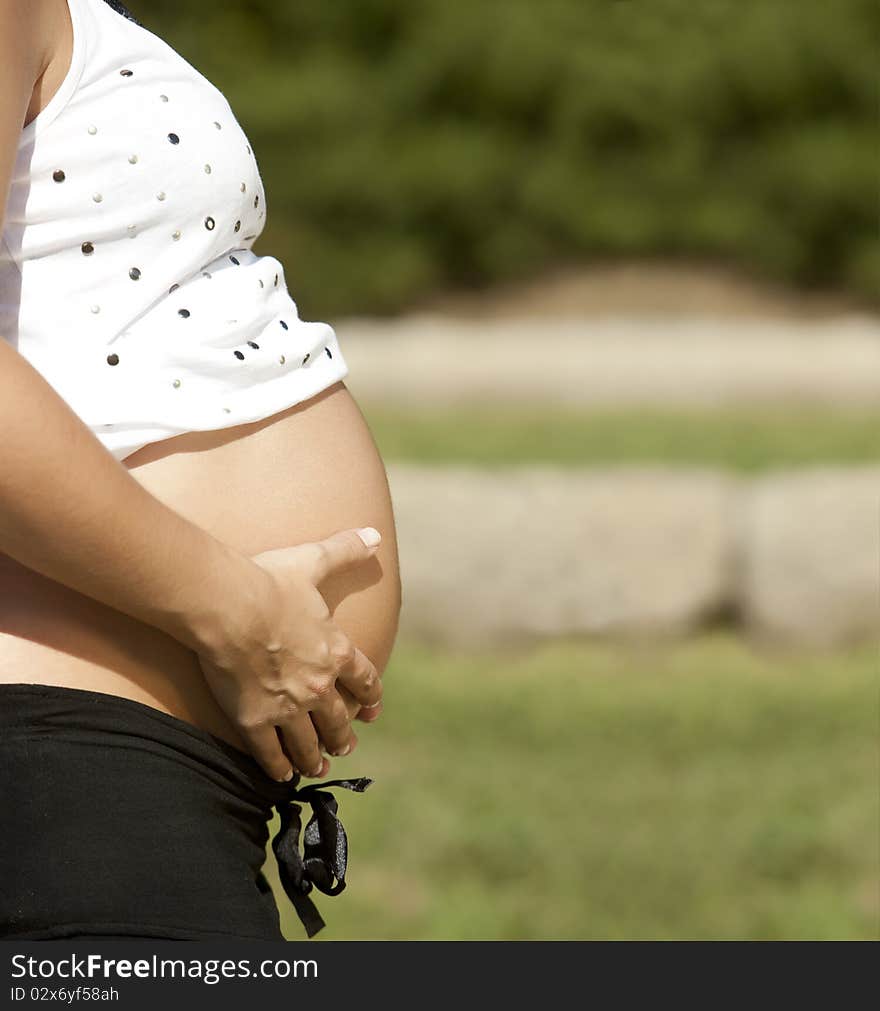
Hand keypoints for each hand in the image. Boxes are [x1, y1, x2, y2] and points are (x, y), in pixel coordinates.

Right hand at [193, 527, 383, 780]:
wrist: (229, 607)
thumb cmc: (270, 581)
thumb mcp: (314, 561)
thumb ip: (345, 550)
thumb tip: (375, 534)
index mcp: (335, 650)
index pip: (363, 679)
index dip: (371, 696)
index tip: (373, 711)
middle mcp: (318, 685)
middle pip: (339, 719)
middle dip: (344, 735)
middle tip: (346, 745)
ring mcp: (288, 707)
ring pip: (309, 742)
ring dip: (316, 756)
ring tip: (318, 766)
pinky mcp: (255, 721)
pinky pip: (271, 753)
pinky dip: (278, 767)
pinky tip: (281, 776)